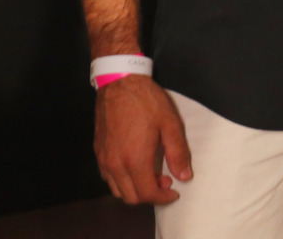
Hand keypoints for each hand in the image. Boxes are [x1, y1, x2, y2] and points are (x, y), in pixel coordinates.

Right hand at [94, 75, 189, 204]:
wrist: (120, 83)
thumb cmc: (147, 102)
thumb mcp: (170, 124)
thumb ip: (178, 153)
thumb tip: (184, 175)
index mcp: (134, 159)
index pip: (146, 193)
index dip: (162, 198)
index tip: (174, 192)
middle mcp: (115, 164)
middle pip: (130, 197)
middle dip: (150, 195)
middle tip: (166, 181)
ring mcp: (104, 159)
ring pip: (117, 190)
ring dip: (135, 189)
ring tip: (152, 173)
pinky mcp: (98, 152)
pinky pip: (108, 178)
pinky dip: (122, 181)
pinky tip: (135, 166)